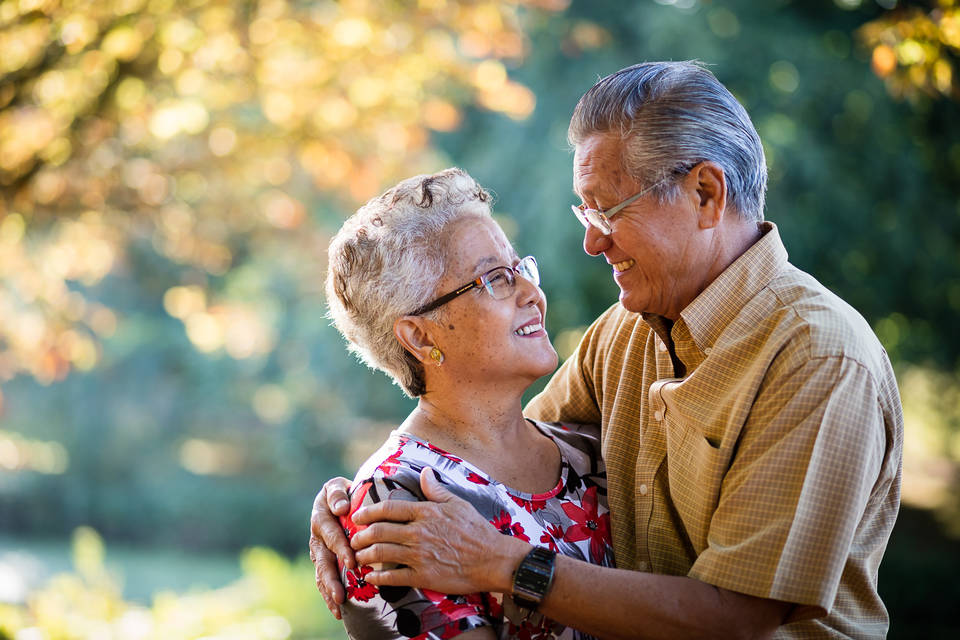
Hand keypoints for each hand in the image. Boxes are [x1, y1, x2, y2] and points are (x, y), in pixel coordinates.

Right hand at [308, 476, 352, 618]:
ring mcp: (318, 551)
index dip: (341, 548)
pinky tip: (337, 610)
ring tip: (338, 606)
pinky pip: (323, 579)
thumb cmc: (342, 493)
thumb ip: (338, 494)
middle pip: (323, 560)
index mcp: (321, 518)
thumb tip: (342, 508)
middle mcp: (317, 537)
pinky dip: (329, 595)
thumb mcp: (337, 486)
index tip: (352, 562)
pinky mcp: (322, 561)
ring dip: (329, 590)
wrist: (337, 500)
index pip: (332, 535)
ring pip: (321, 573)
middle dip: (332, 578)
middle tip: (341, 594)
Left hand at [350, 467, 529, 594]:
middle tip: (354, 539)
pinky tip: (371, 577)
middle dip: (360, 536)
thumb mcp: (458, 504)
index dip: (368, 512)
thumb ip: (436, 490)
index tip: (357, 516)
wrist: (493, 560)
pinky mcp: (423, 576)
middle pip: (378, 531)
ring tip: (358, 557)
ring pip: (381, 553)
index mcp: (426, 513)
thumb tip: (425, 471)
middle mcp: (418, 532)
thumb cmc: (477, 530)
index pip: (388, 508)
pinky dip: (377, 577)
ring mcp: (419, 555)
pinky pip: (393, 577)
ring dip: (364, 556)